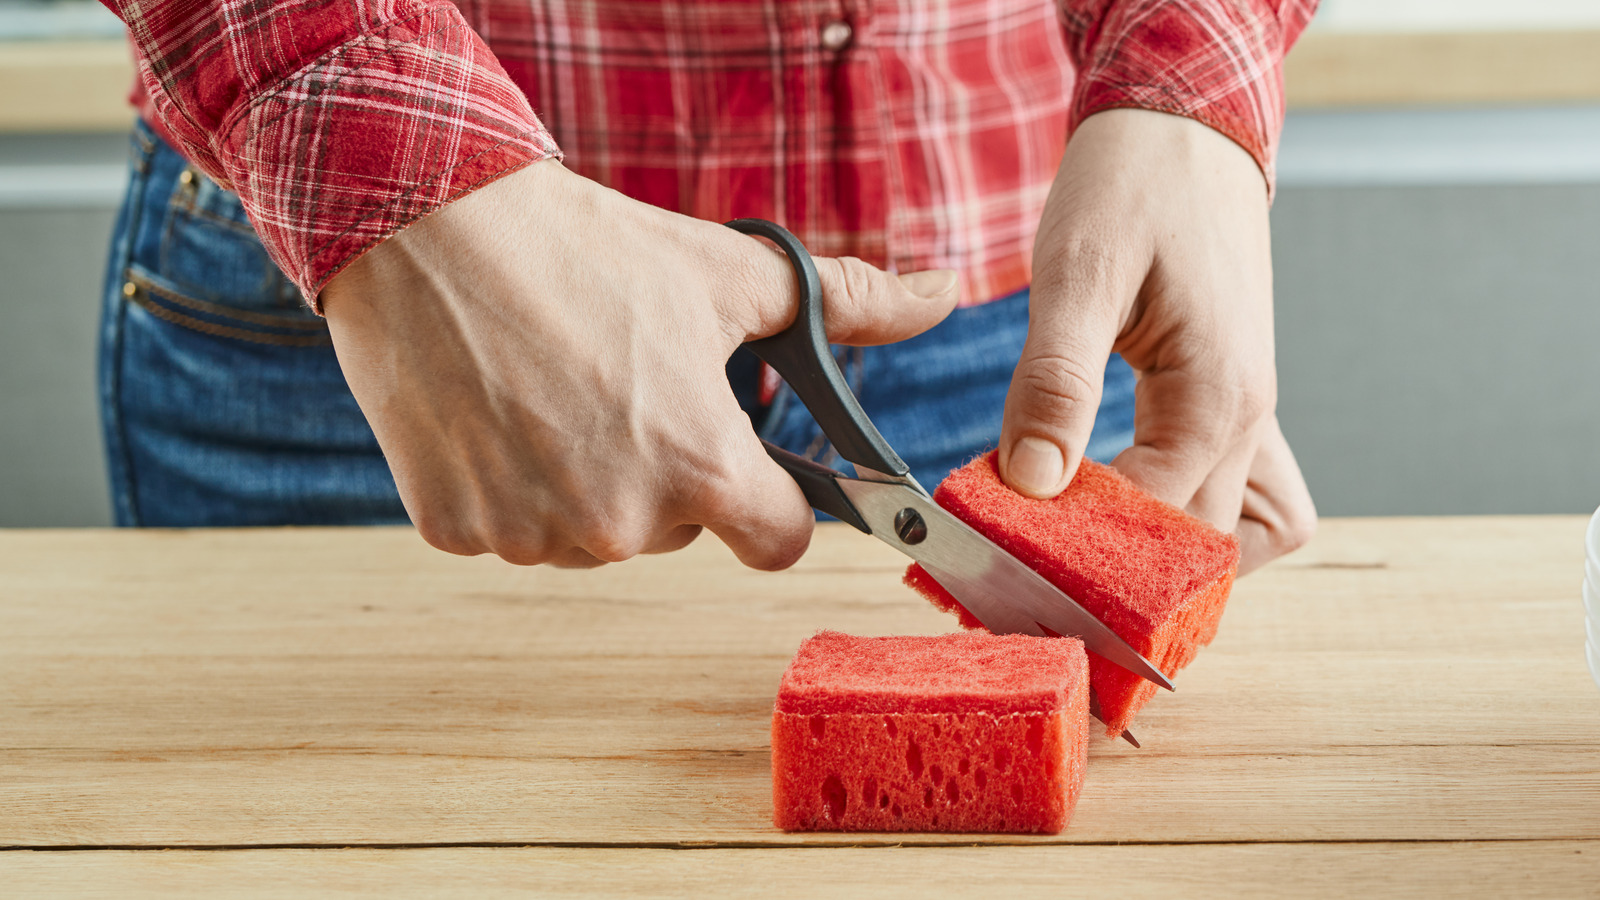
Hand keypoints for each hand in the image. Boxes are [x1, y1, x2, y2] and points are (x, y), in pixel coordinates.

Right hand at [322, 159, 957, 568]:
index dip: (776, 501)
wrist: (428, 227)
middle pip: (681, 529)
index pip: (780, 543)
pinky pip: (510, 526)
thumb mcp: (730, 275)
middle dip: (670, 473)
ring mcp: (532, 534)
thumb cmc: (589, 250)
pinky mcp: (456, 529)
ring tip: (556, 388)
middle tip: (629, 386)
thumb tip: (940, 296)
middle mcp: (620, 523)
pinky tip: (497, 408)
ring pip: (591, 533)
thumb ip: (848, 301)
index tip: (749, 462)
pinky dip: (510, 483)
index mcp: (702, 467)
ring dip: (587, 480)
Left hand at [999, 109, 1315, 573]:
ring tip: (1085, 544)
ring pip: (1233, 531)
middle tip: (1030, 562)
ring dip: (1168, 554)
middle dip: (1120, 570)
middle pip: (1199, 547)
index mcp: (1219, 396)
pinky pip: (1232, 490)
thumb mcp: (1078, 275)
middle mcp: (1249, 418)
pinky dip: (1183, 513)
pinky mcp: (1227, 400)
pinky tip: (1118, 498)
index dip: (1081, 549)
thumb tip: (1031, 481)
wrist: (1185, 125)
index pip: (1157, 523)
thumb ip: (1056, 381)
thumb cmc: (1135, 184)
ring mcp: (1247, 412)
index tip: (1007, 550)